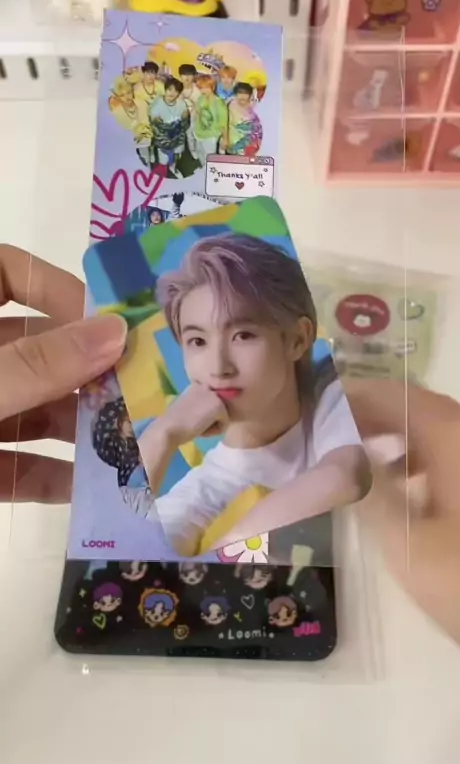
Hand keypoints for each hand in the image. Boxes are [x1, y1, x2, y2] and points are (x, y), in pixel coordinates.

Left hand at [0, 245, 126, 502]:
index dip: (56, 288)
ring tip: (131, 443)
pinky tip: (90, 490)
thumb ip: (35, 365)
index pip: (3, 273)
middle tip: (141, 392)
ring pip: (25, 410)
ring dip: (75, 428)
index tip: (110, 323)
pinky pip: (10, 464)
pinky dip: (45, 476)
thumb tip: (115, 333)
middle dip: (85, 372)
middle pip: (29, 350)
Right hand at [162, 383, 227, 447]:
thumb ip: (200, 405)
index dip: (205, 414)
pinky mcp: (219, 406)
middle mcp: (207, 386)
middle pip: (218, 409)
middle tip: (195, 424)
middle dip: (210, 420)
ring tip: (197, 427)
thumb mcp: (188, 407)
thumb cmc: (174, 423)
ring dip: (212, 426)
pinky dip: (214, 431)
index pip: (211, 402)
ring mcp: (214, 395)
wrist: (169, 428)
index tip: (193, 419)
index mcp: (197, 385)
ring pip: (223, 416)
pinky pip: (225, 424)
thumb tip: (210, 413)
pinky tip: (201, 430)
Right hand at [348, 379, 459, 660]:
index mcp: (455, 438)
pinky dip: (415, 459)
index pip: (396, 396)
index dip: (353, 396)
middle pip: (415, 411)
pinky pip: (447, 457)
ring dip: (391, 438)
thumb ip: (367, 489)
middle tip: (323, 431)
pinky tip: (394, 487)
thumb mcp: (407, 540)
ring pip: (432, 434)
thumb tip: (336, 454)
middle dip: (369, 417)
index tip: (313, 406)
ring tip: (349, 455)